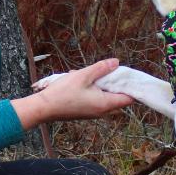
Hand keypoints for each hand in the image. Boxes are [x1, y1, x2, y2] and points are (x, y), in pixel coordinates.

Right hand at [15, 59, 133, 127]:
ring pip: (104, 95)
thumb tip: (116, 62)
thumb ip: (101, 68)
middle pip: (117, 96)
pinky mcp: (86, 111)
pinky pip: (95, 98)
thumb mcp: (83, 76)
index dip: (131, 86)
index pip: (129, 98)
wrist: (43, 108)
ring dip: (98, 83)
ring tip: (83, 74)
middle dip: (112, 81)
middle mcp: (102, 111)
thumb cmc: (63, 93)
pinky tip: (77, 79)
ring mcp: (94, 112)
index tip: (129, 75)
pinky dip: (90, 88)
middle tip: (103, 70)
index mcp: (105, 104)